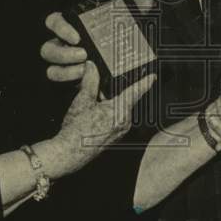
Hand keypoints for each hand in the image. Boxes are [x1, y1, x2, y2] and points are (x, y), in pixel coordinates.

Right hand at [42, 0, 154, 81]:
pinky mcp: (72, 78)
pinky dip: (71, 82)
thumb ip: (135, 9)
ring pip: (51, 68)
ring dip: (65, 71)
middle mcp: (64, 45)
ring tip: (84, 71)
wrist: (123, 61)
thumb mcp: (125, 20)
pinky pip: (63, 82)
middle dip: (63, 54)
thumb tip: (147, 3)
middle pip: (48, 49)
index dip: (61, 28)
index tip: (77, 36)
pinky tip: (86, 80)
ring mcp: (66, 63)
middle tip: (83, 55)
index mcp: (73, 27)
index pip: (54, 22)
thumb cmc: (118, 35)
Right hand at [43, 62, 155, 178]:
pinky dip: (107, 115)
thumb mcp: (82, 100)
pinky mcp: (114, 138)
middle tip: (98, 92)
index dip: (144, 82)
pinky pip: (115, 121)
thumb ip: (90, 80)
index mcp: (120, 111)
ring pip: (119, 111)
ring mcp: (120, 132)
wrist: (68, 154)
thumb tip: (92, 67)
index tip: (152, 76)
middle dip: (113, 93)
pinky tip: (91, 117)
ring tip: (91, 107)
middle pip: (124, 100)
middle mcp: (124, 122)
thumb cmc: (76, 131)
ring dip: (109, 105)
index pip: (135, 92)